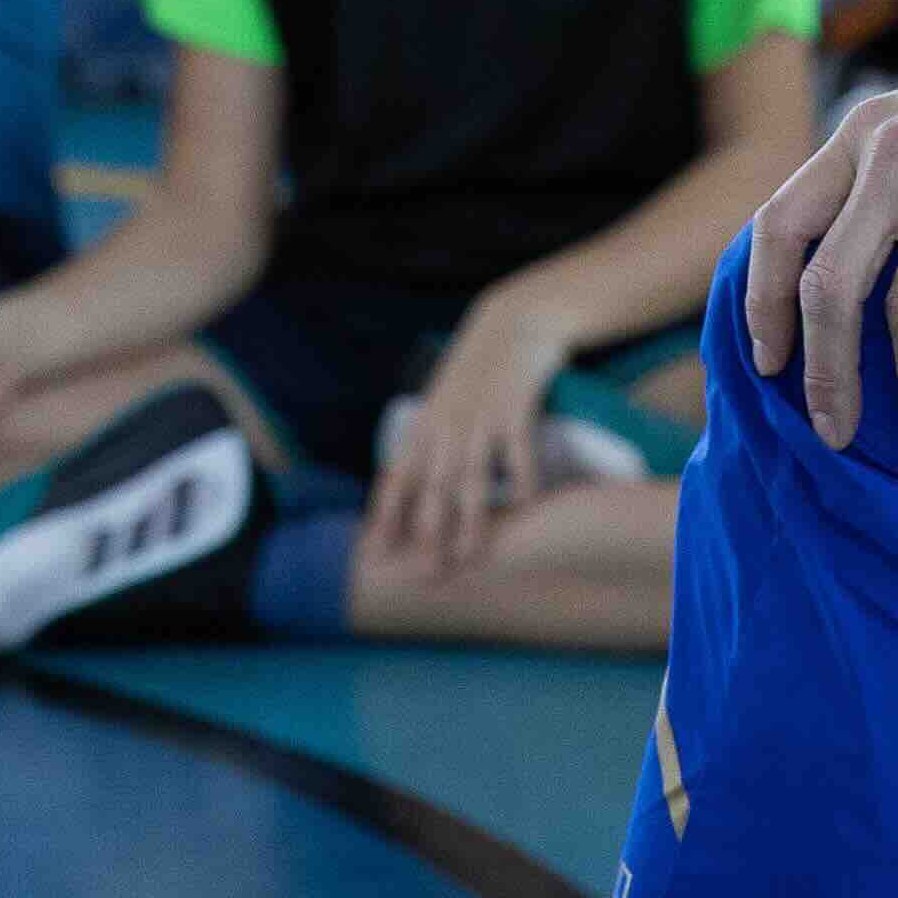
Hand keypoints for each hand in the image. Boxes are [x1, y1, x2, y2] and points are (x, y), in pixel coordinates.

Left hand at [368, 298, 570, 579]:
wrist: (513, 322)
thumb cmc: (476, 369)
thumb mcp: (442, 400)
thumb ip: (430, 440)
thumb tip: (413, 484)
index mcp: (425, 424)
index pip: (397, 475)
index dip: (383, 514)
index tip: (372, 551)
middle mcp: (448, 425)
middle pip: (431, 487)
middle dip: (424, 533)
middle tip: (421, 574)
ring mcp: (481, 417)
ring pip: (471, 478)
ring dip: (468, 521)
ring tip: (466, 557)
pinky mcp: (515, 408)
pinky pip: (518, 452)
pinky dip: (521, 480)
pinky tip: (524, 507)